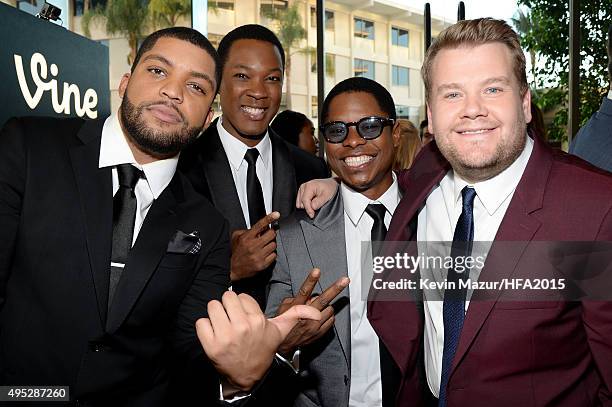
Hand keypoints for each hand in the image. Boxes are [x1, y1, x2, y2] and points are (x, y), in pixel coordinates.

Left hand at [196, 291, 320, 391]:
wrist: (247, 376)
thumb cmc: (262, 349)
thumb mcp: (279, 331)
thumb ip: (296, 315)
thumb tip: (317, 312)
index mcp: (258, 320)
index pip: (241, 296)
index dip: (243, 306)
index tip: (246, 317)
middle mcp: (242, 327)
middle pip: (226, 297)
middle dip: (227, 306)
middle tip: (232, 319)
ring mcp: (225, 336)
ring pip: (212, 306)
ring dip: (215, 315)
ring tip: (223, 326)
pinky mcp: (210, 345)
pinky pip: (200, 322)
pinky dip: (204, 328)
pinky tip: (214, 335)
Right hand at [230, 212, 279, 280]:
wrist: (232, 268)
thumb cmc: (236, 252)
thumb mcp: (237, 237)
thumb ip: (247, 230)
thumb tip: (260, 227)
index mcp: (247, 238)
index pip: (260, 225)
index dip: (269, 218)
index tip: (276, 214)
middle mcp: (253, 246)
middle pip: (271, 234)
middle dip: (270, 234)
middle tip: (267, 236)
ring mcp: (258, 256)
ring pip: (274, 245)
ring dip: (271, 245)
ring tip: (264, 247)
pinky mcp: (262, 264)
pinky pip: (274, 255)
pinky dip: (271, 254)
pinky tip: (264, 255)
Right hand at [276, 268, 348, 355]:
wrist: (284, 345)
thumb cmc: (283, 324)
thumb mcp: (284, 308)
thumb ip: (296, 299)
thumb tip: (310, 296)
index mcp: (297, 308)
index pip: (305, 291)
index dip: (311, 280)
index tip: (317, 271)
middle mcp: (307, 316)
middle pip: (324, 299)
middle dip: (336, 288)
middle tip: (345, 280)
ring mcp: (315, 325)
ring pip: (329, 309)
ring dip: (326, 306)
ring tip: (320, 308)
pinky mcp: (320, 332)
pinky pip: (331, 320)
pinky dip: (328, 316)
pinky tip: (322, 316)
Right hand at [296, 178, 339, 217]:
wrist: (331, 184)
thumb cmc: (330, 188)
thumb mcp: (327, 195)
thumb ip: (319, 202)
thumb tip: (312, 207)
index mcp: (309, 186)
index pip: (305, 200)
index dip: (308, 209)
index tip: (312, 215)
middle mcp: (304, 186)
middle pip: (301, 202)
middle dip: (308, 207)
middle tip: (317, 207)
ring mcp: (302, 189)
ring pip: (300, 202)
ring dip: (307, 206)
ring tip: (315, 203)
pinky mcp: (302, 192)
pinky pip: (300, 201)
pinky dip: (306, 204)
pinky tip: (312, 202)